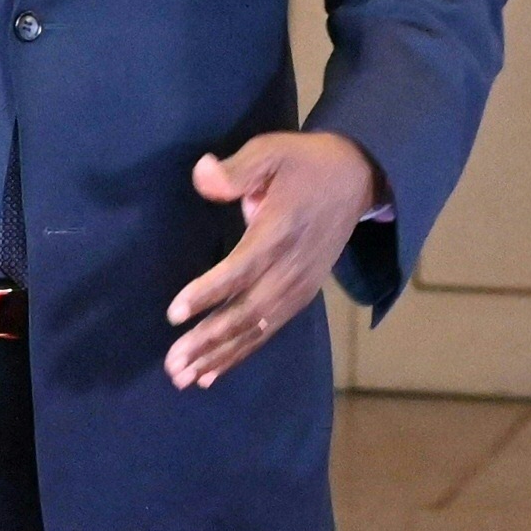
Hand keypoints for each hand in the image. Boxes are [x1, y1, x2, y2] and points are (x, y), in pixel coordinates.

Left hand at [166, 132, 380, 388]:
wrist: (356, 179)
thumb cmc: (304, 164)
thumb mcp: (271, 151)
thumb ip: (237, 170)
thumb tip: (203, 175)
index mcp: (280, 231)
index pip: (241, 268)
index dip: (208, 292)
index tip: (175, 313)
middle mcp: (290, 268)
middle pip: (246, 312)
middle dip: (208, 340)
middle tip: (173, 364)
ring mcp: (298, 287)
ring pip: (255, 330)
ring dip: (219, 356)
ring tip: (184, 378)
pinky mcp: (301, 297)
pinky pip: (267, 331)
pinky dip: (240, 354)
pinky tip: (212, 374)